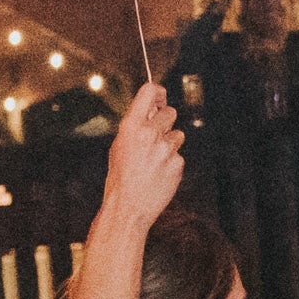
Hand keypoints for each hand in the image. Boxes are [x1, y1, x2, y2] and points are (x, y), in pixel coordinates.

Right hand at [100, 80, 184, 224]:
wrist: (128, 206)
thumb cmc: (120, 177)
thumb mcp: (120, 145)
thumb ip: (136, 126)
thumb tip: (152, 109)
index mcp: (131, 126)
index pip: (150, 92)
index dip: (158, 92)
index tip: (160, 97)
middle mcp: (150, 134)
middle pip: (170, 112)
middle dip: (165, 122)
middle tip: (157, 136)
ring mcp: (166, 149)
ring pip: (177, 135)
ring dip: (170, 144)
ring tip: (155, 160)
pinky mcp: (177, 164)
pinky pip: (179, 155)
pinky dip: (172, 162)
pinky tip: (160, 173)